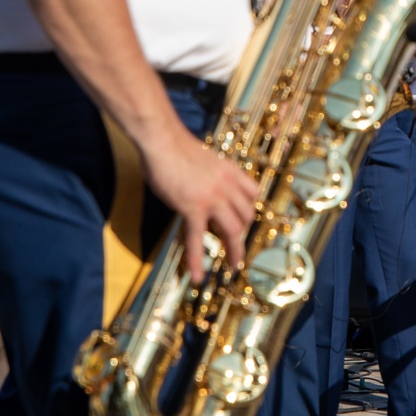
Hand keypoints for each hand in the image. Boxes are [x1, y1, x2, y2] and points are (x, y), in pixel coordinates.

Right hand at [141, 123, 257, 283]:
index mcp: (230, 171)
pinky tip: (198, 275)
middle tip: (237, 248)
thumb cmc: (175, 146)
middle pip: (246, 215)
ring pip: (232, 230)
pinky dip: (198, 259)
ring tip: (231, 266)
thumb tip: (204, 184)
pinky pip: (197, 238)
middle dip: (243, 233)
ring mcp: (213, 197)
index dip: (250, 208)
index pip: (253, 193)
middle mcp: (227, 185)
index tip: (245, 219)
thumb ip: (210, 174)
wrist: (162, 140)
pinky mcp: (193, 207)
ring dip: (234, 250)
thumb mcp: (204, 159)